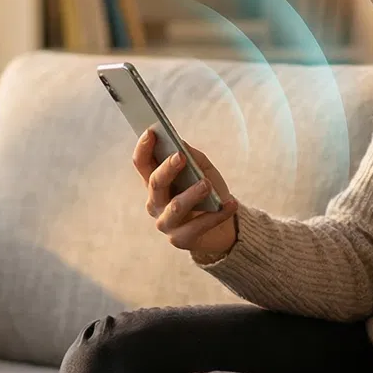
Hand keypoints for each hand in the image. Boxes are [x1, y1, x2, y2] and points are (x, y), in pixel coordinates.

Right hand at [133, 131, 238, 258]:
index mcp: (156, 183)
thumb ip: (192, 157)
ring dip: (191, 194)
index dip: (144, 148)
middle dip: (167, 168)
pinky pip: (198, 226)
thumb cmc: (210, 194)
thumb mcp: (203, 170)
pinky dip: (217, 215)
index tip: (151, 131)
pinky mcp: (181, 240)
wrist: (225, 228)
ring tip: (207, 184)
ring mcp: (166, 223)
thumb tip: (180, 143)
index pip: (142, 164)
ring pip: (175, 207)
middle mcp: (155, 203)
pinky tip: (231, 204)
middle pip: (155, 183)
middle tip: (180, 156)